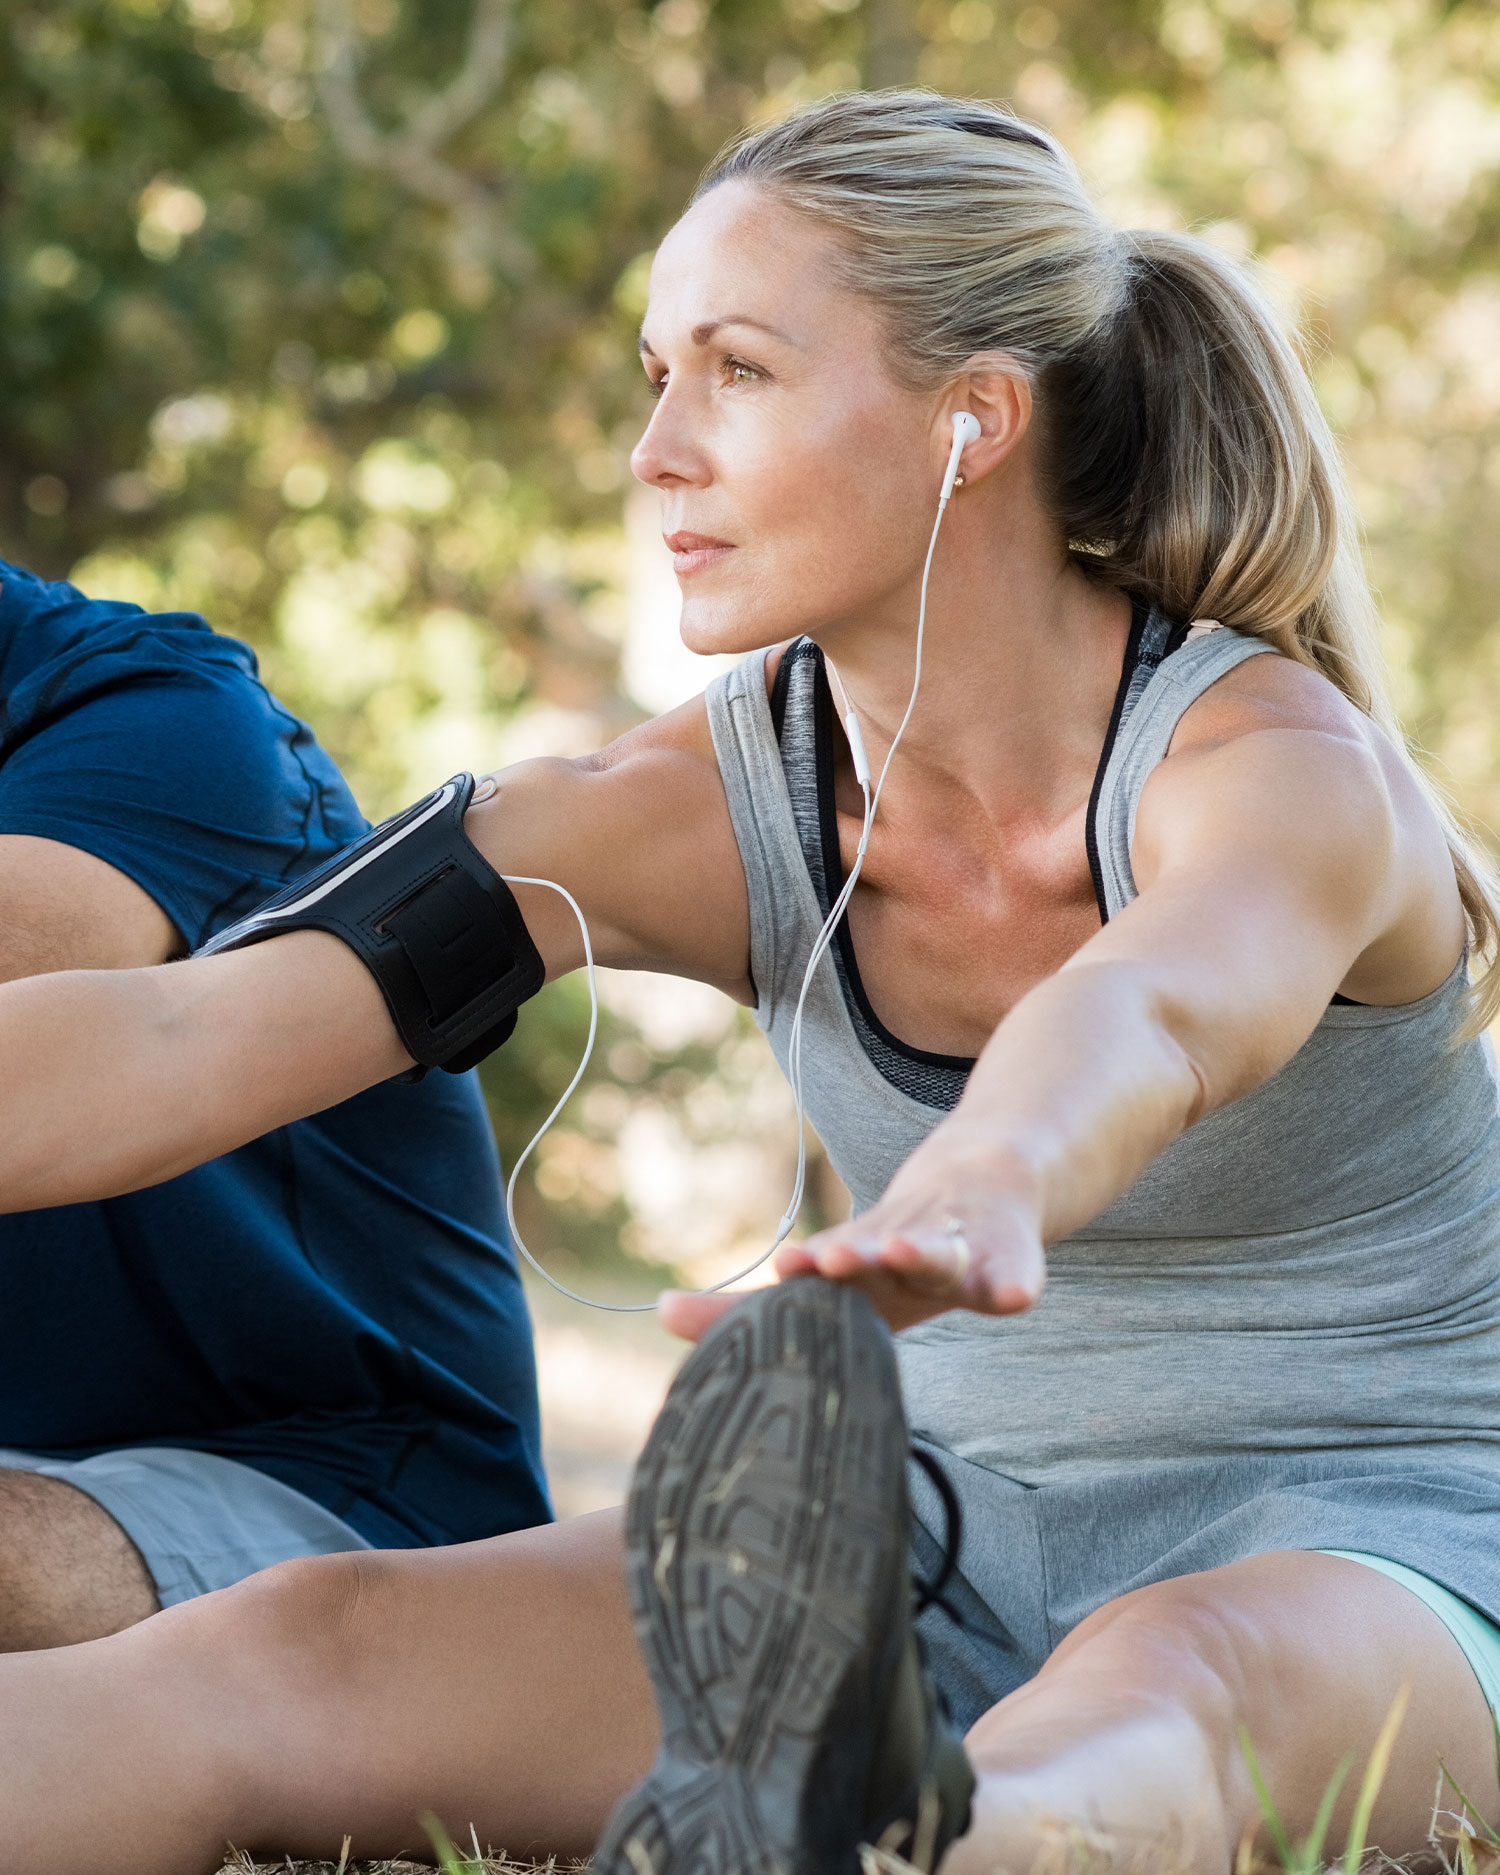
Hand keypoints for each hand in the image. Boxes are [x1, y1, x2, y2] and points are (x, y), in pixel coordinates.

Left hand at [658, 1137, 1045, 1340]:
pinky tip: (1014, 1294)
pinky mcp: (1010, 1258)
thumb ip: (753, 1309)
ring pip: (941, 1250)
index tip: (788, 1268)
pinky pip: (1014, 1272)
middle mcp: (905, 1245)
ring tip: (904, 1250)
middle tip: (830, 1258)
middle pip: (879, 1247)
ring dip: (919, 1251)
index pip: (831, 1263)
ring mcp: (960, 1247)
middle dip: (856, 1253)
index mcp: (861, 1258)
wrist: (989, 1177)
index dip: (813, 1268)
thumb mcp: (838, 1277)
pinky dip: (1012, 1279)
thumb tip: (659, 1313)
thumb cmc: (895, 1245)